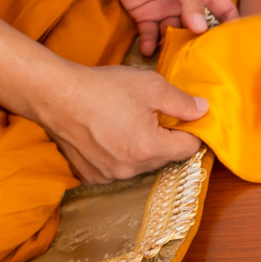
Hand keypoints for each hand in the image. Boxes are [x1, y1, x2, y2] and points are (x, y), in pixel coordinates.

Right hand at [38, 63, 208, 184]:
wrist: (58, 96)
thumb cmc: (104, 88)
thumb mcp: (152, 86)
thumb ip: (182, 102)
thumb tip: (202, 111)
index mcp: (149, 148)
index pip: (188, 148)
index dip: (192, 130)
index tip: (187, 117)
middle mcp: (130, 169)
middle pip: (164, 157)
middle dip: (167, 137)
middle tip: (156, 113)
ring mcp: (108, 175)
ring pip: (141, 163)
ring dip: (143, 146)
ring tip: (130, 120)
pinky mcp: (91, 175)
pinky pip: (117, 167)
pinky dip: (120, 153)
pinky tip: (111, 132)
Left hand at [96, 0, 238, 55]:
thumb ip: (191, 1)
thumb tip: (201, 29)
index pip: (223, 10)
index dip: (231, 26)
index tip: (234, 46)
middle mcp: (186, 1)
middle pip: (197, 28)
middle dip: (199, 44)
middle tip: (200, 63)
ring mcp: (164, 9)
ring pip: (173, 34)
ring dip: (173, 47)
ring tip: (174, 62)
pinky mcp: (143, 14)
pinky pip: (149, 34)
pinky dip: (149, 44)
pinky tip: (149, 51)